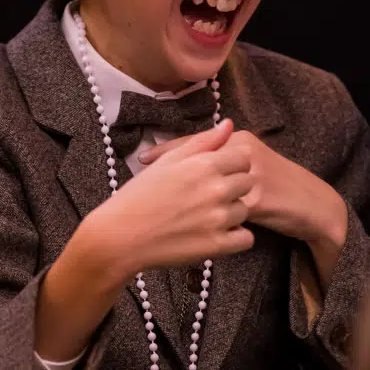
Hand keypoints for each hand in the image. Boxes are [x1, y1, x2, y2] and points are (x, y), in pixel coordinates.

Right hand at [80, 120, 254, 284]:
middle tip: (208, 196)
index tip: (217, 173)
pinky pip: (246, 238)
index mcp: (205, 164)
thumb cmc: (140, 195)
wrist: (121, 235)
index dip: (231, 164)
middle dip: (233, 187)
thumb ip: (203, 141)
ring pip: (245, 210)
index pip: (243, 157)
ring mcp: (219, 218)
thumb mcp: (169, 160)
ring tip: (206, 216)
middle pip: (247, 182)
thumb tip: (228, 124)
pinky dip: (235, 237)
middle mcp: (217, 189)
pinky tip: (216, 234)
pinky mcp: (217, 245)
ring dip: (232, 213)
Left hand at [137, 128, 346, 254]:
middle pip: (196, 160)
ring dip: (180, 196)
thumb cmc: (277, 184)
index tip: (141, 159)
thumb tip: (190, 154)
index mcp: (240, 140)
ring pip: (206, 184)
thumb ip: (222, 155)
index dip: (166, 151)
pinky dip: (201, 216)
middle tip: (141, 181)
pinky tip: (183, 224)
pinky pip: (223, 210)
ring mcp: (251, 177)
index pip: (196, 141)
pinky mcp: (258, 202)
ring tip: (155, 205)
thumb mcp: (250, 164)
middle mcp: (244, 153)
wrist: (312, 204)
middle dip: (168, 172)